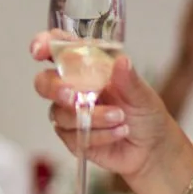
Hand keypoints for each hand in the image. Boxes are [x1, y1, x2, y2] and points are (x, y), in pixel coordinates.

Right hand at [30, 32, 185, 183]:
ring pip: (60, 113)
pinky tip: (117, 133)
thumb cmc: (146, 114)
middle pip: (44, 82)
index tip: (40, 51)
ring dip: (93, 117)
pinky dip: (98, 135)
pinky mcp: (71, 137)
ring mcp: (69, 113)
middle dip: (54, 89)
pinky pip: (72, 136)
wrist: (152, 148)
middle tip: (74, 97)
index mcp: (89, 67)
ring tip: (120, 118)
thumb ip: (129, 79)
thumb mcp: (143, 94)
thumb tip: (121, 61)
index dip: (44, 45)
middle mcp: (74, 88)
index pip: (59, 50)